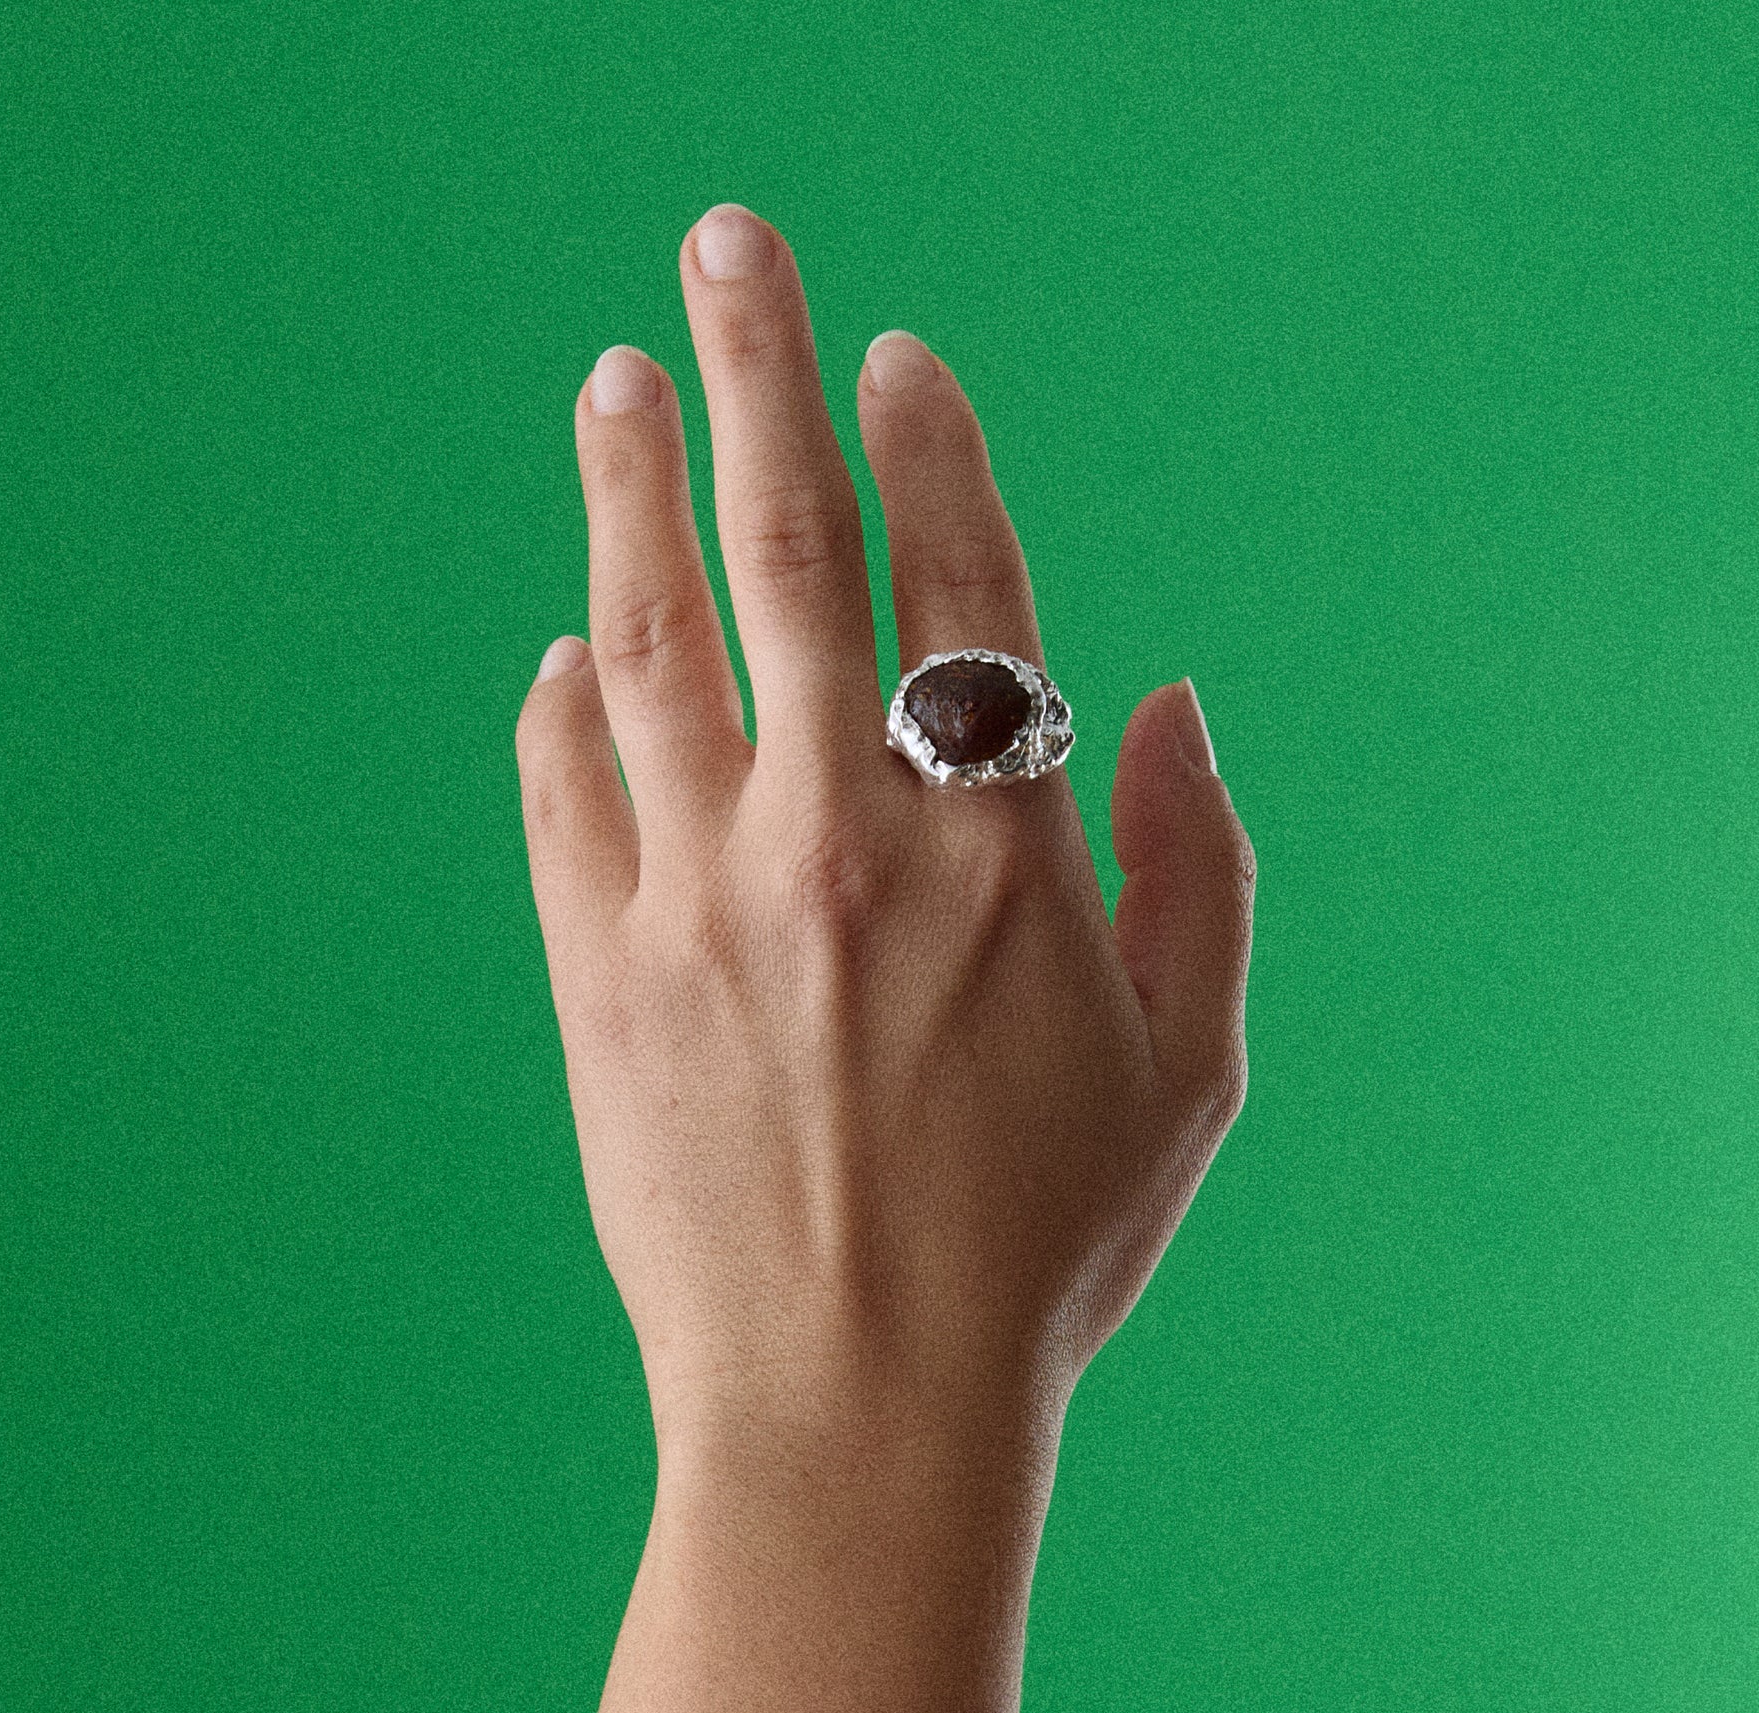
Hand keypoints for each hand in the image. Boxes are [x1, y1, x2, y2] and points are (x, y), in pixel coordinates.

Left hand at [516, 203, 1254, 1465]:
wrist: (855, 1411)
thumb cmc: (1041, 1254)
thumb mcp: (1188, 1072)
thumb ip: (1198, 869)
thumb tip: (1164, 701)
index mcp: (1001, 850)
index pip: (965, 583)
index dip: (931, 449)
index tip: (895, 358)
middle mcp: (841, 840)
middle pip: (790, 551)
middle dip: (755, 376)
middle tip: (721, 253)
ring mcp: (700, 901)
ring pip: (651, 642)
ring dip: (628, 495)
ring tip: (610, 388)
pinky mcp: (596, 978)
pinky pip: (562, 798)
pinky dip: (560, 710)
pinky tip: (563, 652)